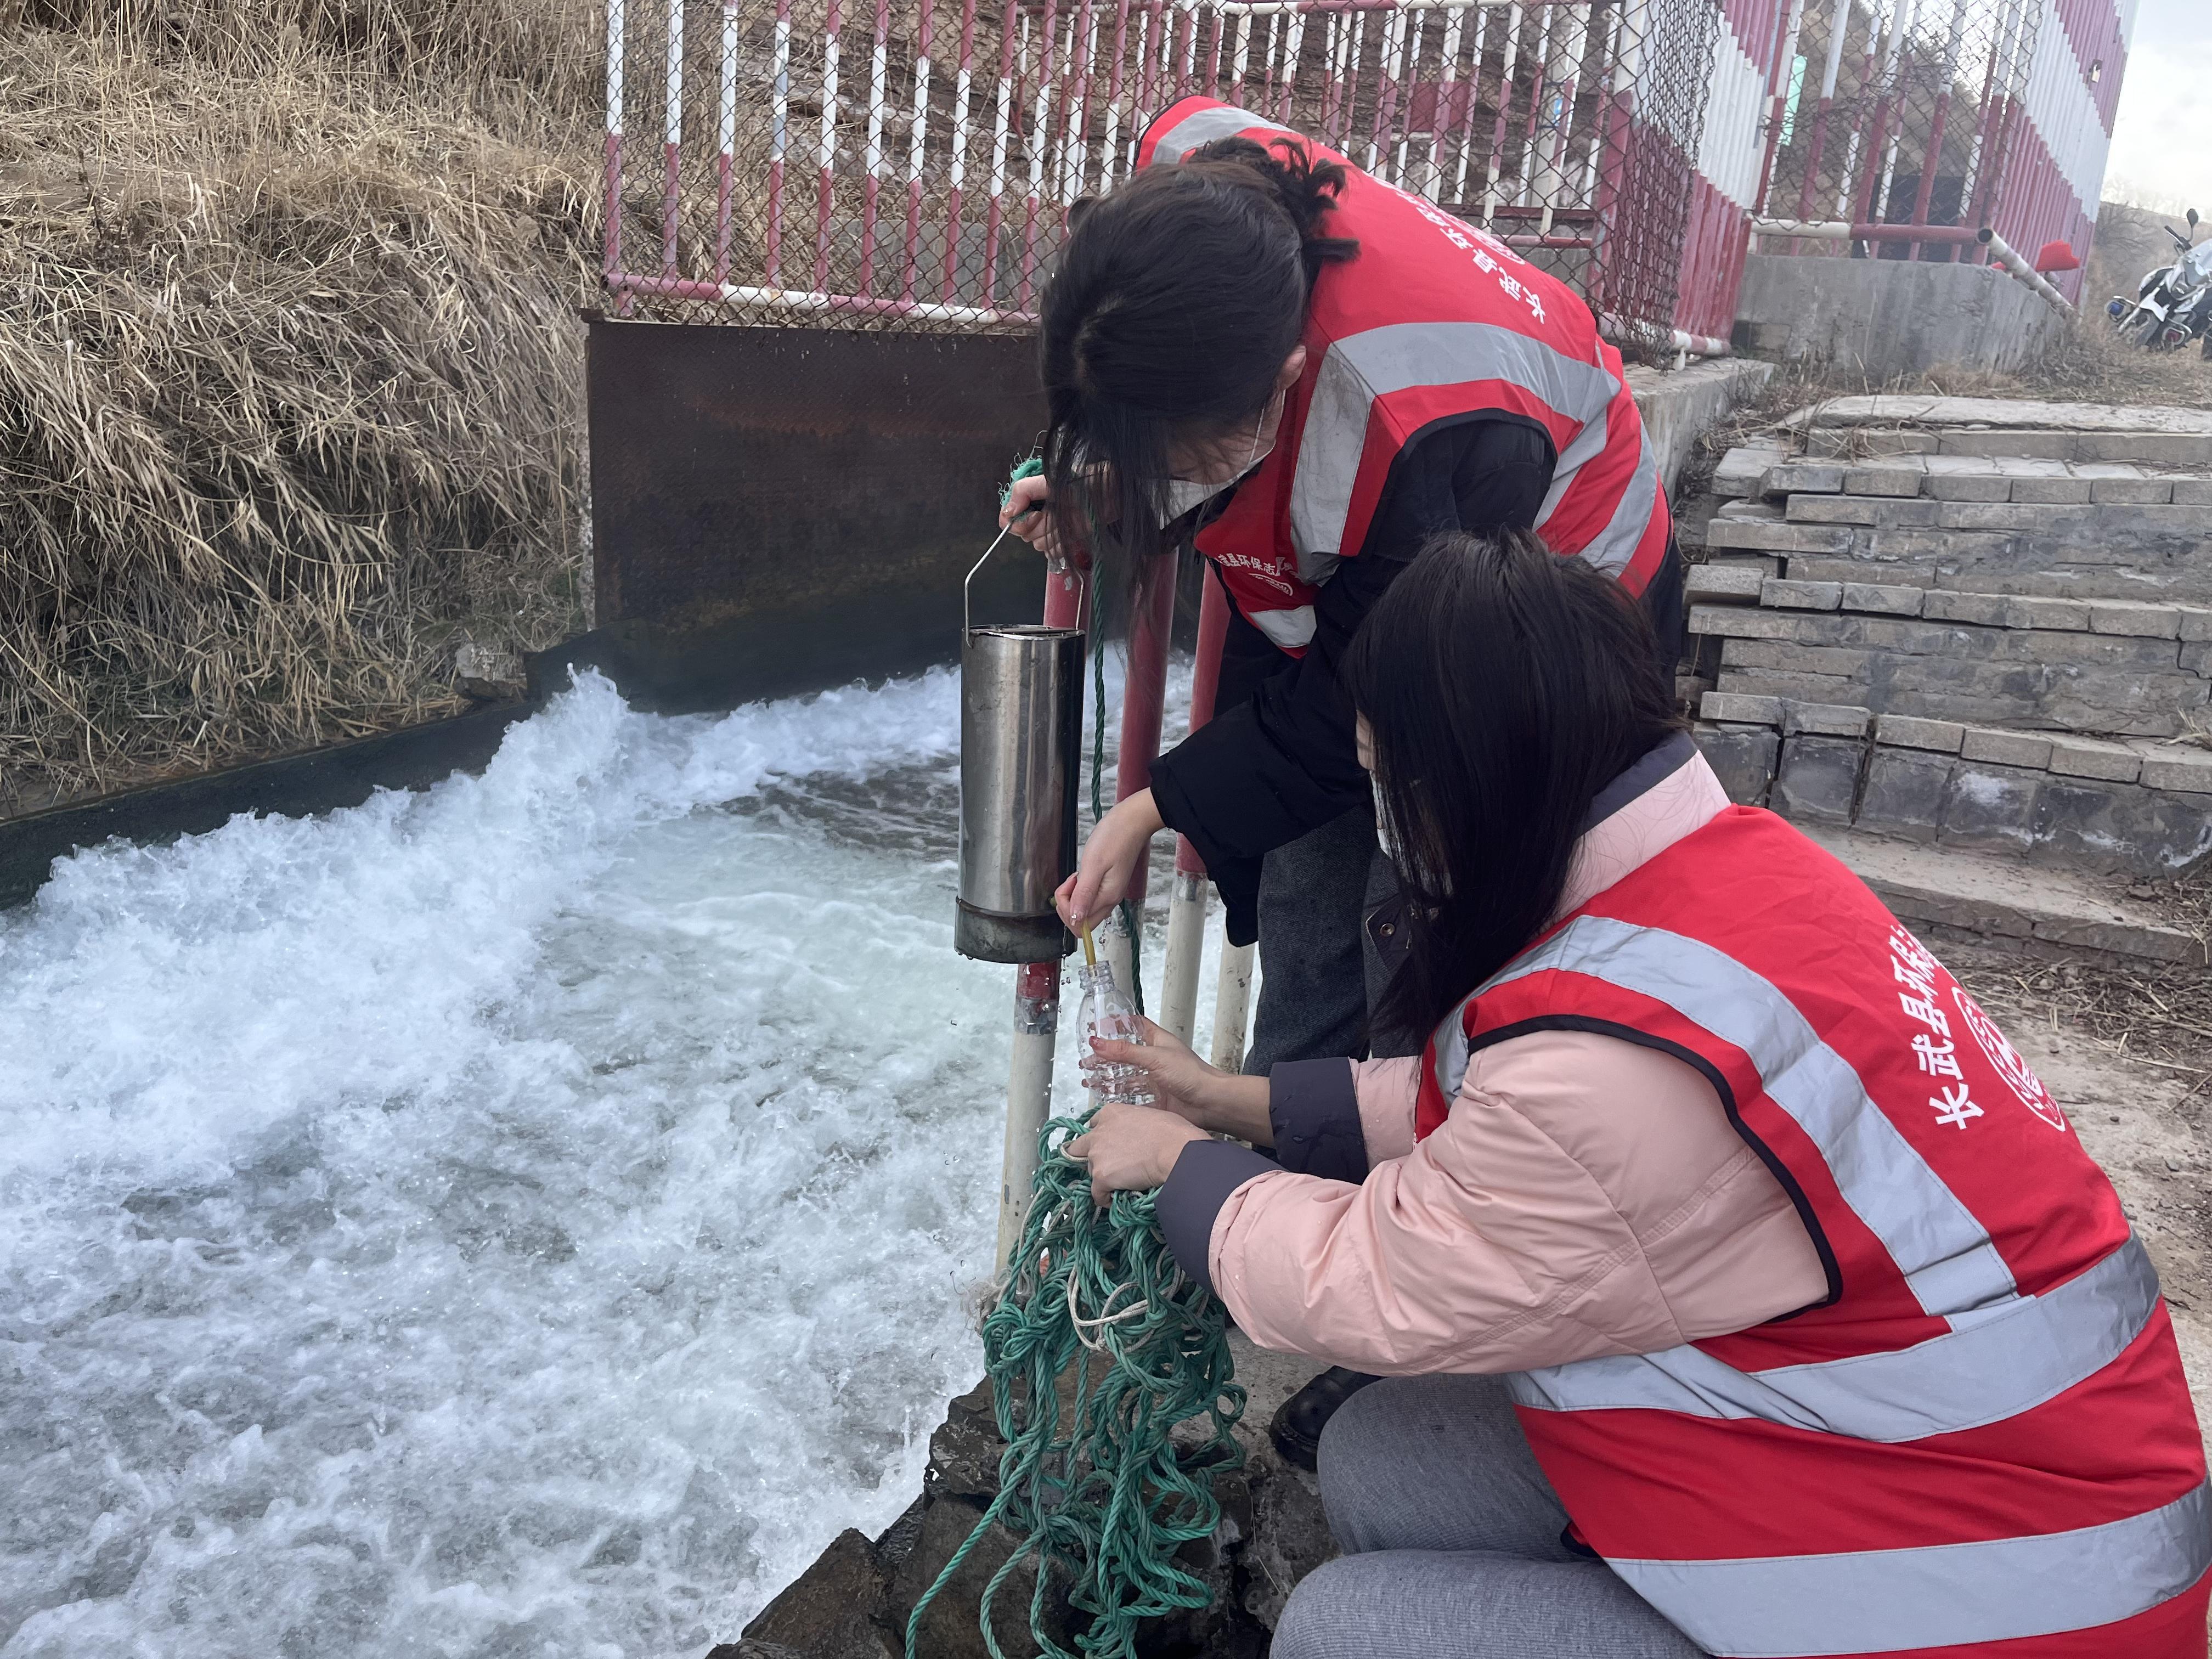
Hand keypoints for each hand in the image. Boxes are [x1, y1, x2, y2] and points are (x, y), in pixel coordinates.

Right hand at [998, 475, 1087, 570]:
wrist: (1107, 495)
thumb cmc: (1081, 483)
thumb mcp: (1048, 480)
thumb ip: (1023, 490)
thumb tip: (1008, 512)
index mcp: (1028, 500)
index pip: (1008, 519)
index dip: (1018, 522)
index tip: (1034, 515)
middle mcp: (1036, 516)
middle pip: (1024, 534)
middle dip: (1041, 525)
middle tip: (1056, 512)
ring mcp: (1049, 530)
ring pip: (1038, 544)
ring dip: (1054, 533)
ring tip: (1067, 519)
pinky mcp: (1061, 542)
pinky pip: (1052, 552)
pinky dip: (1062, 544)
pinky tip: (1072, 532)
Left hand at [1054, 789, 1163, 933]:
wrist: (1132, 821)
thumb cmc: (1114, 838)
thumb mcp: (1094, 864)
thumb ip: (1084, 894)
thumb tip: (1076, 919)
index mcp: (1107, 898)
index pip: (1080, 925)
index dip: (1067, 910)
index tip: (1068, 889)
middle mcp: (1109, 900)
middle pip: (1082, 921)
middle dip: (1067, 905)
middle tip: (1071, 881)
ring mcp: (1109, 893)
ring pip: (1083, 909)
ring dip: (1073, 896)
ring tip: (1078, 875)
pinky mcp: (1107, 885)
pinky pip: (1089, 897)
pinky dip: (1079, 889)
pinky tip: (1083, 873)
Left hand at [1066, 1101, 1207, 1204]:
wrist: (1175, 1151)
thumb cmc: (1172, 1131)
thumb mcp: (1149, 1116)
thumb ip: (1132, 1124)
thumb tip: (1137, 1135)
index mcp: (1110, 1113)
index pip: (1094, 1124)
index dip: (1101, 1136)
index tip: (1110, 1145)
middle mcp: (1098, 1132)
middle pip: (1080, 1147)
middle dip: (1088, 1156)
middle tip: (1105, 1165)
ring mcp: (1097, 1155)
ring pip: (1091, 1170)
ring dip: (1102, 1176)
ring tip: (1121, 1182)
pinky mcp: (1101, 1177)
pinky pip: (1097, 1193)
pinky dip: (1104, 1198)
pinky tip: (1114, 1200)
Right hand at [1085, 1018, 1272, 1142]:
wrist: (1209, 1103)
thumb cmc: (1191, 1075)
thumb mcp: (1154, 1057)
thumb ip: (1124, 1051)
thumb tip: (1097, 1041)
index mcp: (1158, 1042)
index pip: (1135, 1026)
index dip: (1117, 1024)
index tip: (1096, 1025)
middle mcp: (1155, 1060)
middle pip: (1125, 1055)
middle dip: (1105, 1057)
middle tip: (1085, 1060)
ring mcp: (1154, 1080)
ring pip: (1126, 1077)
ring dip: (1107, 1078)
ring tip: (1088, 1079)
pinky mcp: (1154, 1100)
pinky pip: (1131, 1098)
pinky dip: (1117, 1097)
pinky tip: (1103, 1097)